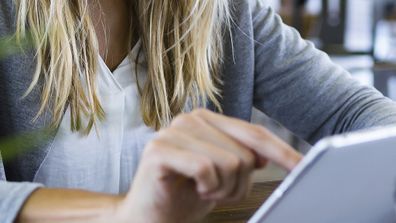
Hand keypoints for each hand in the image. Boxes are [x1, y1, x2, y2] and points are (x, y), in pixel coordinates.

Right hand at [117, 109, 301, 222]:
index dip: (281, 152)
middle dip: (237, 184)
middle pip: (245, 153)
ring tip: (203, 191)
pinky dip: (206, 188)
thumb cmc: (186, 195)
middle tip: (216, 191)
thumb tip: (266, 154)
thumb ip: (242, 158)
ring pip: (230, 163)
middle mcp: (190, 119)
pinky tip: (192, 189)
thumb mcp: (223, 176)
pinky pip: (207, 170)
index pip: (254, 133)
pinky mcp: (160, 150)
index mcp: (206, 120)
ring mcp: (173, 132)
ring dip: (222, 189)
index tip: (303, 166)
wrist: (150, 216)